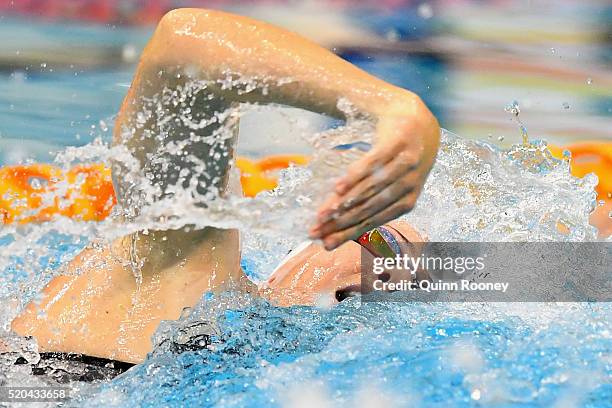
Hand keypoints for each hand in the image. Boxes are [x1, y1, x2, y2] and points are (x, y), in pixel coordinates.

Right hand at [309, 95, 439, 249]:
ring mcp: (406, 163)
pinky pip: (373, 162)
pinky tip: (338, 187)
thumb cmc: (397, 158)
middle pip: (369, 208)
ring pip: (370, 188)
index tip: (325, 244)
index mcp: (407, 201)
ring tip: (322, 214)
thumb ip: (367, 203)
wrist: (415, 119)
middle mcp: (409, 185)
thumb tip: (334, 228)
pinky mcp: (398, 142)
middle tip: (316, 231)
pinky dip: (354, 176)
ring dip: (343, 203)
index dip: (348, 233)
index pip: (373, 221)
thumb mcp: (390, 183)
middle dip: (340, 223)